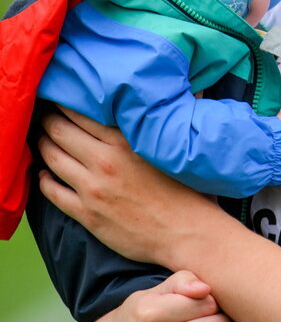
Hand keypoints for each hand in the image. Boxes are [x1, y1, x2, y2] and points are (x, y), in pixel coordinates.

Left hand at [37, 106, 214, 265]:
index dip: (65, 102)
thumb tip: (196, 88)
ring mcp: (93, 188)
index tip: (61, 98)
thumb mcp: (177, 146)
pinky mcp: (87, 213)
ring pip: (51, 157)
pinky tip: (45, 174)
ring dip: (42, 145)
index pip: (82, 111)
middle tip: (45, 116)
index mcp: (126, 140)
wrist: (186, 233)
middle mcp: (105, 160)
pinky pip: (52, 192)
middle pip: (59, 130)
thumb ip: (177, 114)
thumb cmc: (188, 188)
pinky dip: (43, 180)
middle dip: (48, 120)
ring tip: (43, 140)